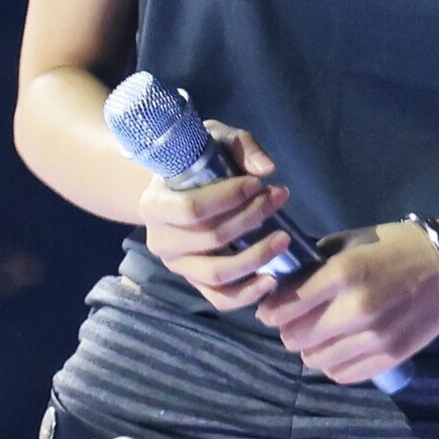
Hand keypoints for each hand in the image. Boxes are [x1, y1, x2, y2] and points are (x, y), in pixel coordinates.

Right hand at [137, 120, 293, 311]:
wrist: (176, 190)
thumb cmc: (196, 161)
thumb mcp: (213, 140)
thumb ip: (240, 147)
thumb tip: (266, 169)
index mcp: (154, 205)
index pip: (191, 208)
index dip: (229, 198)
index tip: (258, 184)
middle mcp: (160, 241)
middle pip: (211, 238)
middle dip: (252, 218)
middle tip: (280, 197)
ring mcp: (178, 266)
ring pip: (217, 273)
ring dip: (255, 257)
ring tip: (284, 238)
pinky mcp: (195, 283)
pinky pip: (220, 298)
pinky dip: (247, 294)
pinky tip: (272, 279)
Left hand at [255, 220, 438, 384]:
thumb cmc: (399, 247)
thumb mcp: (354, 242)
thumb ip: (317, 263)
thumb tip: (283, 280)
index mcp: (343, 273)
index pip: (283, 306)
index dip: (270, 308)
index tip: (272, 306)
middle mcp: (355, 309)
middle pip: (294, 338)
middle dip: (289, 328)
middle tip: (298, 319)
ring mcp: (374, 338)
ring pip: (315, 360)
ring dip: (311, 348)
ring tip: (322, 333)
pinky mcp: (389, 357)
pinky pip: (342, 374)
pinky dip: (334, 363)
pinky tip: (342, 346)